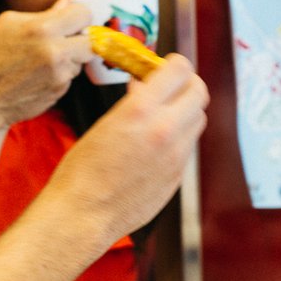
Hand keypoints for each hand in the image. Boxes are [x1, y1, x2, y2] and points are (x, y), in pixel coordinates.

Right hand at [0, 0, 96, 129]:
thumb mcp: (7, 25)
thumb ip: (42, 14)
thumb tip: (66, 3)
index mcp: (42, 28)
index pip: (83, 14)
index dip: (78, 16)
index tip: (71, 20)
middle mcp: (55, 51)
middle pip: (91, 40)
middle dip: (80, 39)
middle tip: (63, 41)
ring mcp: (60, 73)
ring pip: (81, 59)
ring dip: (69, 58)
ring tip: (42, 60)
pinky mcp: (61, 90)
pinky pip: (70, 76)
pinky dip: (61, 74)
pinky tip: (39, 75)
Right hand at [42, 54, 207, 243]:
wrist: (83, 215)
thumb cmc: (82, 170)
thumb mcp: (104, 123)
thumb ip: (133, 103)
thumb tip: (145, 87)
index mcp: (141, 110)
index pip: (180, 70)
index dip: (175, 64)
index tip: (167, 66)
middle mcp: (165, 129)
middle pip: (198, 93)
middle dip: (187, 85)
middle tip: (171, 88)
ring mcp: (176, 155)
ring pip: (198, 120)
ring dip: (185, 111)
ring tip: (163, 115)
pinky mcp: (177, 176)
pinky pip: (188, 147)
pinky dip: (179, 138)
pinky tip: (158, 144)